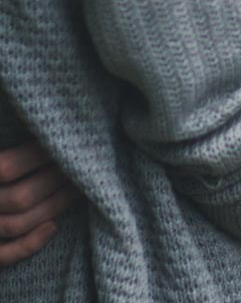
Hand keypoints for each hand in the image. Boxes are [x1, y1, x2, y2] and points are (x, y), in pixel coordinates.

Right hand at [0, 141, 79, 266]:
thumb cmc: (1, 168)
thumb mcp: (1, 153)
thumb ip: (12, 154)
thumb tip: (47, 134)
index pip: (8, 167)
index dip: (41, 156)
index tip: (67, 144)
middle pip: (21, 197)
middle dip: (56, 181)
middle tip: (83, 164)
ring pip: (17, 224)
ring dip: (53, 206)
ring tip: (79, 187)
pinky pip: (5, 255)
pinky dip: (30, 244)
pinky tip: (54, 226)